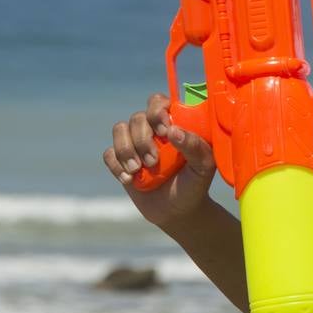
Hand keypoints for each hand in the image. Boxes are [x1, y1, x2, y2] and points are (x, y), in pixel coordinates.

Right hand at [103, 92, 216, 229]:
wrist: (178, 210)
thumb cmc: (195, 183)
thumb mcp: (203, 166)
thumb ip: (195, 146)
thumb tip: (173, 130)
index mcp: (173, 123)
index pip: (158, 102)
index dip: (157, 111)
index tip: (164, 132)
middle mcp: (152, 129)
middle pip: (137, 117)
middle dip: (142, 139)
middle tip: (153, 161)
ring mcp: (134, 144)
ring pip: (119, 130)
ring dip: (126, 149)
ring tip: (138, 170)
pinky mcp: (120, 161)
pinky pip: (109, 153)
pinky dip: (116, 165)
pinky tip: (129, 179)